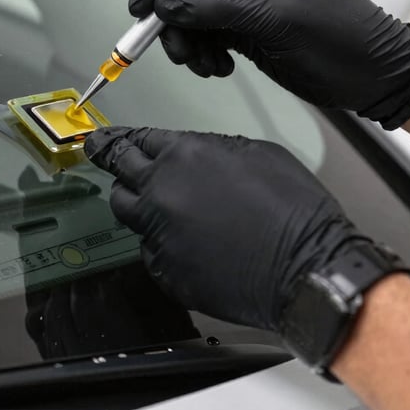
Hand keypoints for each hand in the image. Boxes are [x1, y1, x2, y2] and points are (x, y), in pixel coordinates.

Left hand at [85, 126, 376, 331]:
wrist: (307, 268)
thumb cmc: (294, 211)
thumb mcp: (257, 153)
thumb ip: (213, 149)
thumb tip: (194, 153)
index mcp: (183, 156)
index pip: (137, 140)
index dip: (124, 139)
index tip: (106, 138)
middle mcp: (161, 193)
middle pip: (120, 173)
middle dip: (112, 163)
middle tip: (102, 156)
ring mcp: (160, 235)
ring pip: (129, 213)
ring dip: (138, 204)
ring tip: (159, 205)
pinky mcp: (167, 271)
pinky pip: (152, 251)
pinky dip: (163, 243)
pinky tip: (191, 244)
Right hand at [129, 0, 409, 129]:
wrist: (372, 75)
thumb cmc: (340, 34)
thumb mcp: (272, 16)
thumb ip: (212, 7)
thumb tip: (163, 5)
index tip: (147, 3)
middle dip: (173, 13)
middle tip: (172, 45)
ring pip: (187, 9)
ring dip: (186, 39)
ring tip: (202, 64)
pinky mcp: (243, 23)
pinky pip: (202, 32)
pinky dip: (201, 52)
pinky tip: (219, 67)